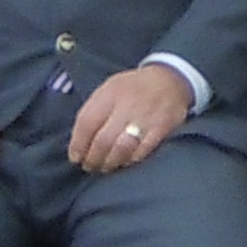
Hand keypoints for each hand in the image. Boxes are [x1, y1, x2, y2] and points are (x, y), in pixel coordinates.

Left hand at [69, 62, 193, 173]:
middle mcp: (127, 104)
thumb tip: (79, 142)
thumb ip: (95, 110)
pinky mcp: (162, 127)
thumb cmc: (133, 89)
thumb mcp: (110, 89)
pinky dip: (131, 159)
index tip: (75, 157)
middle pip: (103, 140)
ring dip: (110, 162)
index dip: (78, 144)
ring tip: (105, 167)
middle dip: (93, 158)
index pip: (87, 122)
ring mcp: (146, 116)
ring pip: (122, 148)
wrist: (170, 79)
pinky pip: (142, 150)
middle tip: (89, 166)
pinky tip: (125, 161)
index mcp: (110, 92)